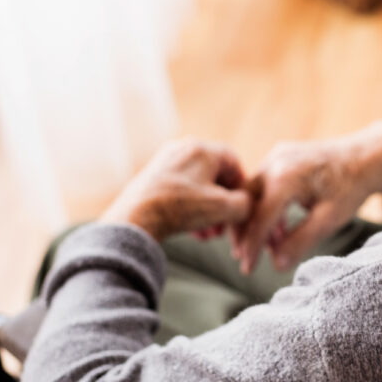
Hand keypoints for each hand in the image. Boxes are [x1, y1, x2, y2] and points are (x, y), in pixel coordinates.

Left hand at [101, 140, 252, 240]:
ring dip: (208, 209)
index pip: (233, 161)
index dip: (242, 185)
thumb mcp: (224, 208)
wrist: (134, 220)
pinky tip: (192, 230)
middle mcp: (182, 149)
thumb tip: (246, 204)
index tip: (242, 205)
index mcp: (202, 149)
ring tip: (208, 233)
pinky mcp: (151, 178)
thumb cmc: (180, 209)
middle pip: (214, 175)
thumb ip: (245, 203)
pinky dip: (190, 208)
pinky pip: (180, 190)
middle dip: (223, 203)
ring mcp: (164, 162)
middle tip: (225, 224)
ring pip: (197, 186)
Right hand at [234, 115, 381, 273]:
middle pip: (246, 203)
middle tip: (246, 259)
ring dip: (254, 220)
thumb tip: (276, 265)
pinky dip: (264, 205)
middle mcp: (275, 163)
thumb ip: (301, 241)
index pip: (259, 218)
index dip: (252, 247)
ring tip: (269, 246)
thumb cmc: (351, 187)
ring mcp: (276, 156)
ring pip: (251, 193)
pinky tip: (277, 227)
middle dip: (243, 233)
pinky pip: (262, 183)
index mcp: (285, 178)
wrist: (367, 156)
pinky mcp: (280, 156)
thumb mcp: (329, 219)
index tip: (247, 269)